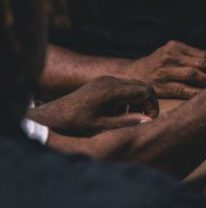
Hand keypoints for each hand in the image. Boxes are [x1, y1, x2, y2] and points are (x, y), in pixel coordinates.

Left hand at [27, 76, 158, 136]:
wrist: (52, 115)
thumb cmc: (74, 123)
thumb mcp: (101, 126)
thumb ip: (126, 122)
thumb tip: (148, 120)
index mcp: (111, 91)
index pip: (144, 91)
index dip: (152, 105)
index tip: (150, 120)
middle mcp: (110, 81)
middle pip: (142, 86)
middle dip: (148, 102)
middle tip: (146, 118)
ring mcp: (105, 80)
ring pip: (133, 86)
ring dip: (138, 100)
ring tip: (130, 118)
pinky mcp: (102, 83)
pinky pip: (123, 87)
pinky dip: (127, 99)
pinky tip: (118, 113)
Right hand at [118, 40, 205, 98]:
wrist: (130, 75)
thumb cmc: (157, 67)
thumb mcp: (170, 55)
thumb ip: (189, 57)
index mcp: (175, 47)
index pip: (203, 55)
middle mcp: (170, 56)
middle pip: (201, 64)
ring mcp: (164, 70)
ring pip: (194, 75)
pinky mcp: (160, 85)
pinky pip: (183, 89)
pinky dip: (196, 93)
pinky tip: (204, 97)